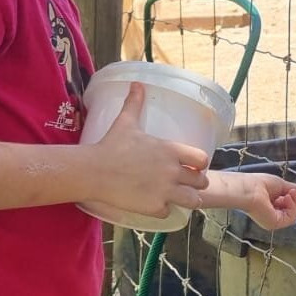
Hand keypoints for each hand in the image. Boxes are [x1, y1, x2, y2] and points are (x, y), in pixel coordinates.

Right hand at [88, 82, 209, 217]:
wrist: (93, 171)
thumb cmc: (110, 145)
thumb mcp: (126, 122)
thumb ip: (135, 103)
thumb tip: (137, 83)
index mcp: (171, 151)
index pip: (202, 159)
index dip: (200, 164)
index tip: (193, 166)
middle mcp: (173, 171)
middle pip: (202, 182)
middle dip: (196, 184)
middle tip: (187, 184)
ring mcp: (165, 191)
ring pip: (193, 201)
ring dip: (187, 200)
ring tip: (179, 198)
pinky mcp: (154, 207)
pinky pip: (169, 212)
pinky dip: (164, 210)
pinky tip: (157, 205)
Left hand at [202, 170, 295, 229]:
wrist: (250, 189)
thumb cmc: (261, 184)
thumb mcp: (281, 185)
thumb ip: (294, 189)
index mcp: (273, 203)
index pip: (290, 205)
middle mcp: (273, 213)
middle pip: (294, 212)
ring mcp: (274, 220)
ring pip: (294, 215)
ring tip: (289, 193)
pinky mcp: (274, 224)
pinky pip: (291, 218)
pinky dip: (292, 207)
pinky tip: (286, 198)